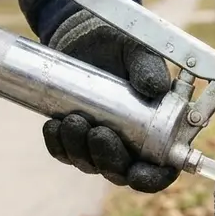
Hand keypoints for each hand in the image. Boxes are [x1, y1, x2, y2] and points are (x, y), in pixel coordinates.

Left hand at [42, 10, 179, 192]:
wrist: (86, 37)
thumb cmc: (121, 44)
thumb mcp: (138, 51)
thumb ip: (149, 67)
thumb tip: (155, 89)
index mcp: (160, 131)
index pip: (160, 170)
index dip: (151, 179)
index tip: (136, 173)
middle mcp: (132, 144)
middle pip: (121, 173)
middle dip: (107, 160)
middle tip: (96, 131)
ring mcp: (102, 143)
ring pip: (90, 164)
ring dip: (79, 150)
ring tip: (72, 120)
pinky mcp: (75, 137)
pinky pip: (64, 153)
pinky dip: (58, 145)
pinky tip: (53, 125)